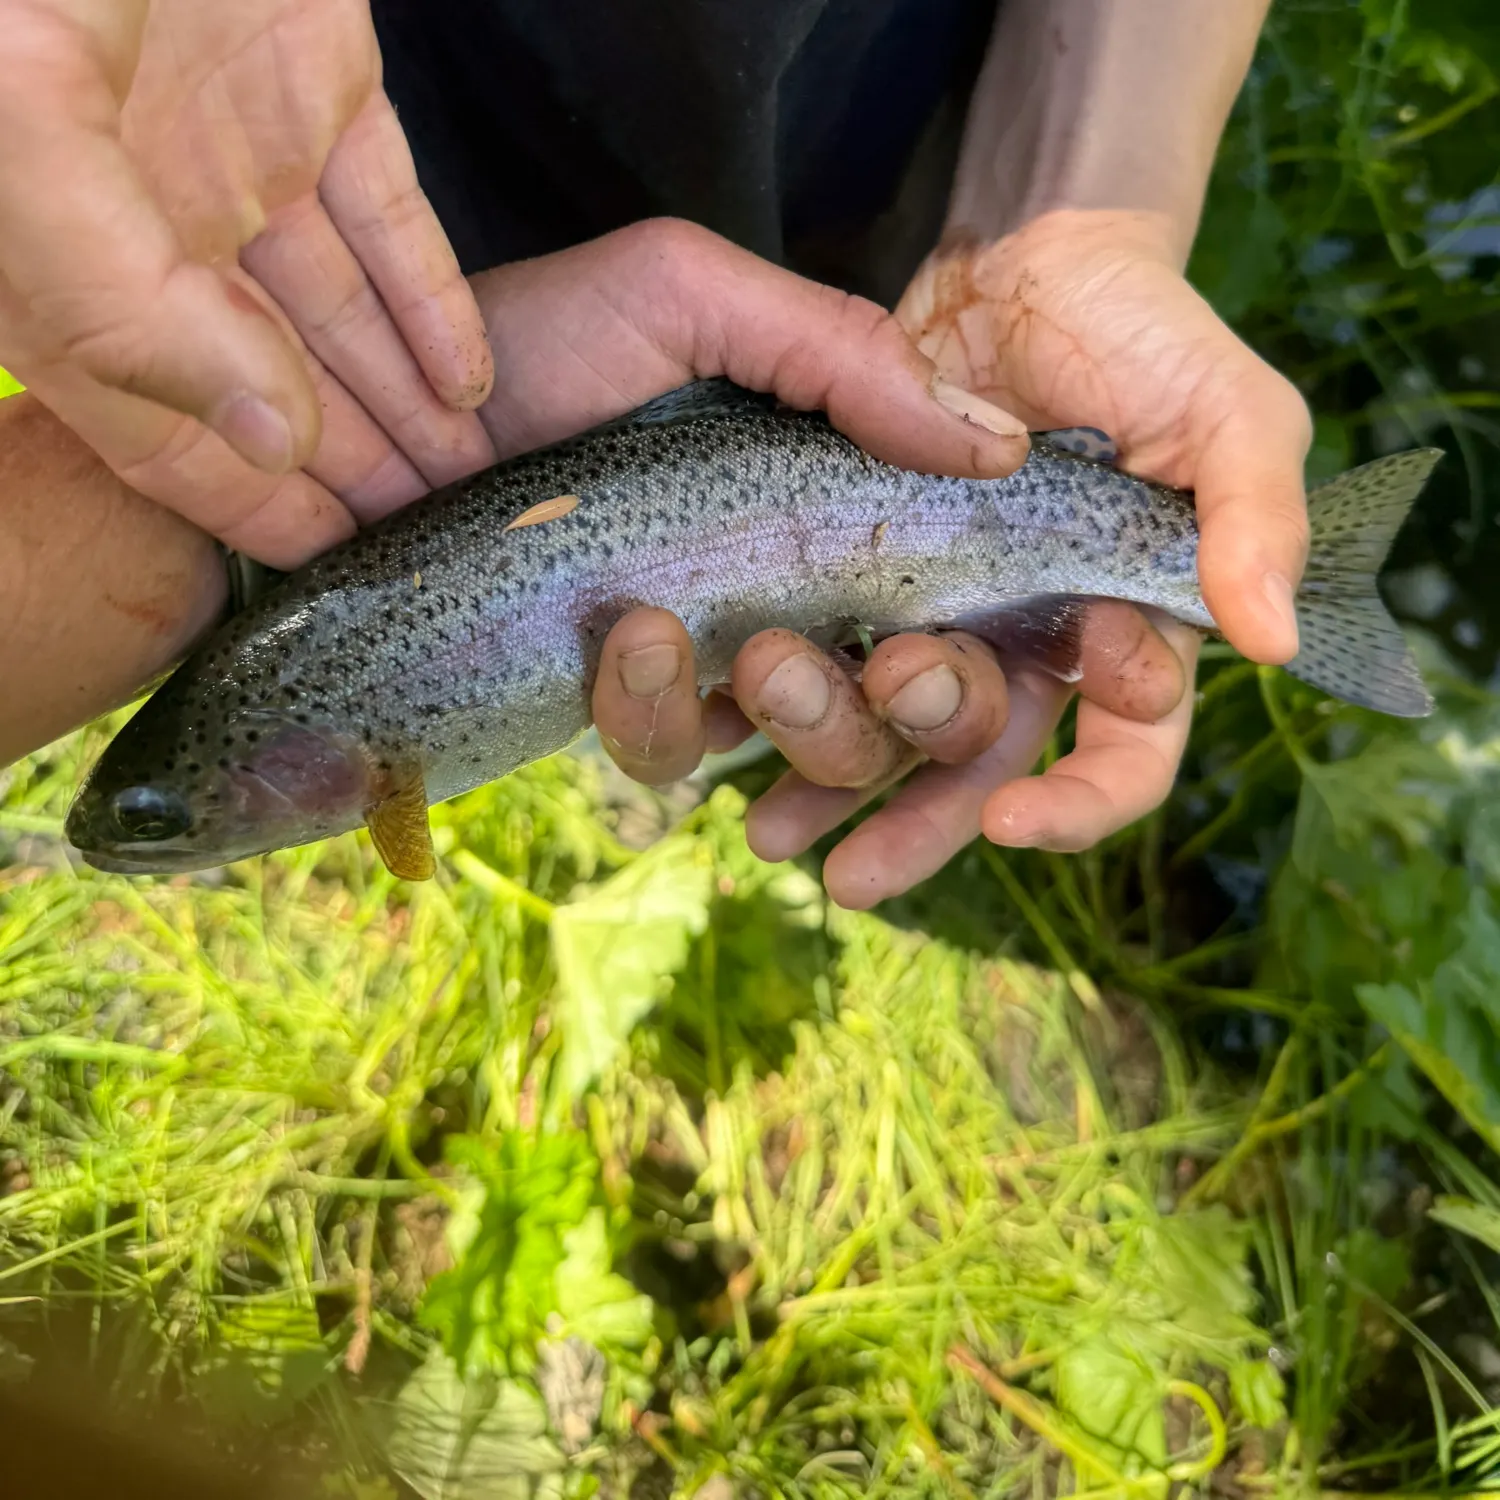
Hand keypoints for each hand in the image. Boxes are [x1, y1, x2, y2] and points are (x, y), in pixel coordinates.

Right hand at [0, 0, 495, 565]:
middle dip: (354, 473)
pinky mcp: (319, 91)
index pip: (169, 432)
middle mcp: (159, 230)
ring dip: (411, 404)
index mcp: (66, 266)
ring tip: (476, 488)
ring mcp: (243, 159)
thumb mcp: (24, 151)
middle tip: (433, 551)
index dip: (251, 511)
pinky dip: (436, 299)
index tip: (334, 573)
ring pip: (347, 318)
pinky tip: (475, 384)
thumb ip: (131, 310)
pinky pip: (393, 222)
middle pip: (277, 387)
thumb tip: (261, 438)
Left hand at [465, 219, 1191, 905]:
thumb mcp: (699, 295)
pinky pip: (682, 757)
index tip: (1126, 669)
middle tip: (905, 668)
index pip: (1017, 611)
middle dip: (943, 716)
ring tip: (766, 658)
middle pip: (939, 716)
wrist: (374, 398)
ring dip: (817, 727)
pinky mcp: (633, 703)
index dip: (1095, 664)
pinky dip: (674, 721)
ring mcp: (726, 657)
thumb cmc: (547, 334)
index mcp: (868, 508)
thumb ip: (846, 356)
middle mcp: (817, 594)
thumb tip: (998, 449)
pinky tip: (648, 651)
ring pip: (825, 755)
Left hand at [812, 207, 1307, 898]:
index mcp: (1120, 629)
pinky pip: (803, 659)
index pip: (1124, 753)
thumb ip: (1256, 515)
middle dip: (921, 815)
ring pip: (880, 730)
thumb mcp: (1230, 409)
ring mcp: (930, 613)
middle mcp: (1021, 642)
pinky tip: (714, 738)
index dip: (1076, 803)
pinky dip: (757, 709)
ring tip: (768, 832)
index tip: (1012, 819)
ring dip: (826, 781)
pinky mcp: (849, 575)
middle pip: (978, 767)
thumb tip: (1272, 644)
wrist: (1027, 258)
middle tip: (855, 864)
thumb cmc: (1144, 332)